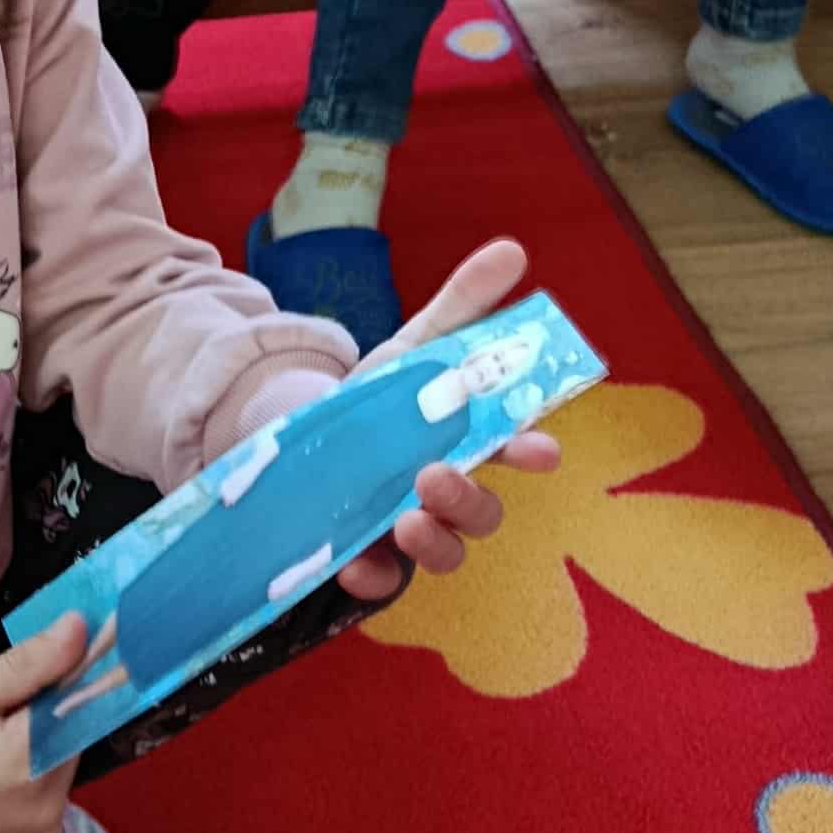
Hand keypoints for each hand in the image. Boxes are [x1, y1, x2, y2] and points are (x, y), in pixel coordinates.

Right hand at [0, 616, 87, 832]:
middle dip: (48, 716)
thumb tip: (81, 629)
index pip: (81, 706)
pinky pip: (53, 793)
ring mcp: (43, 832)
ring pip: (66, 763)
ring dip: (44, 746)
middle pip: (74, 737)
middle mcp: (46, 807)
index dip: (73, 679)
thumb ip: (26, 666)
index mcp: (26, 765)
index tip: (57, 661)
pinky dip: (35, 776)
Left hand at [334, 238, 563, 600]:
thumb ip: (459, 307)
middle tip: (436, 475)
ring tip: (406, 518)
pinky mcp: (364, 558)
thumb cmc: (374, 400)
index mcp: (466, 442)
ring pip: (441, 553)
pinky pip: (378, 581)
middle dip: (468, 500)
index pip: (513, 451)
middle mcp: (444, 494)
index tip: (540, 449)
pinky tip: (354, 565)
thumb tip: (511, 250)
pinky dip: (372, 576)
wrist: (292, 436)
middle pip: (479, 513)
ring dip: (434, 542)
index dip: (529, 450)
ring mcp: (405, 530)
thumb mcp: (408, 349)